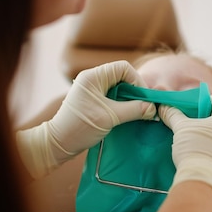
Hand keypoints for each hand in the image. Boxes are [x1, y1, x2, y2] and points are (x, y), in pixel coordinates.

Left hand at [16, 61, 155, 178]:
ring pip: (118, 87)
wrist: (58, 143)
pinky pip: (112, 96)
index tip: (143, 98)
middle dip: (134, 91)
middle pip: (122, 76)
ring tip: (136, 112)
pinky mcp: (92, 100)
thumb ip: (134, 110)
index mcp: (93, 77)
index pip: (123, 67)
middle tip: (142, 106)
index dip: (137, 81)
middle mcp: (92, 79)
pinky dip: (121, 104)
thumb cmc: (81, 127)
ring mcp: (91, 89)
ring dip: (128, 99)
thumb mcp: (110, 117)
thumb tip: (153, 108)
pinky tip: (127, 115)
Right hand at [159, 94, 211, 211]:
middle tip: (191, 128)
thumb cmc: (194, 148)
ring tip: (197, 146)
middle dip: (208, 122)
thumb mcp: (181, 128)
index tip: (192, 111)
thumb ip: (173, 115)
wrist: (203, 181)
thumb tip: (164, 107)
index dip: (204, 103)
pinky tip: (205, 160)